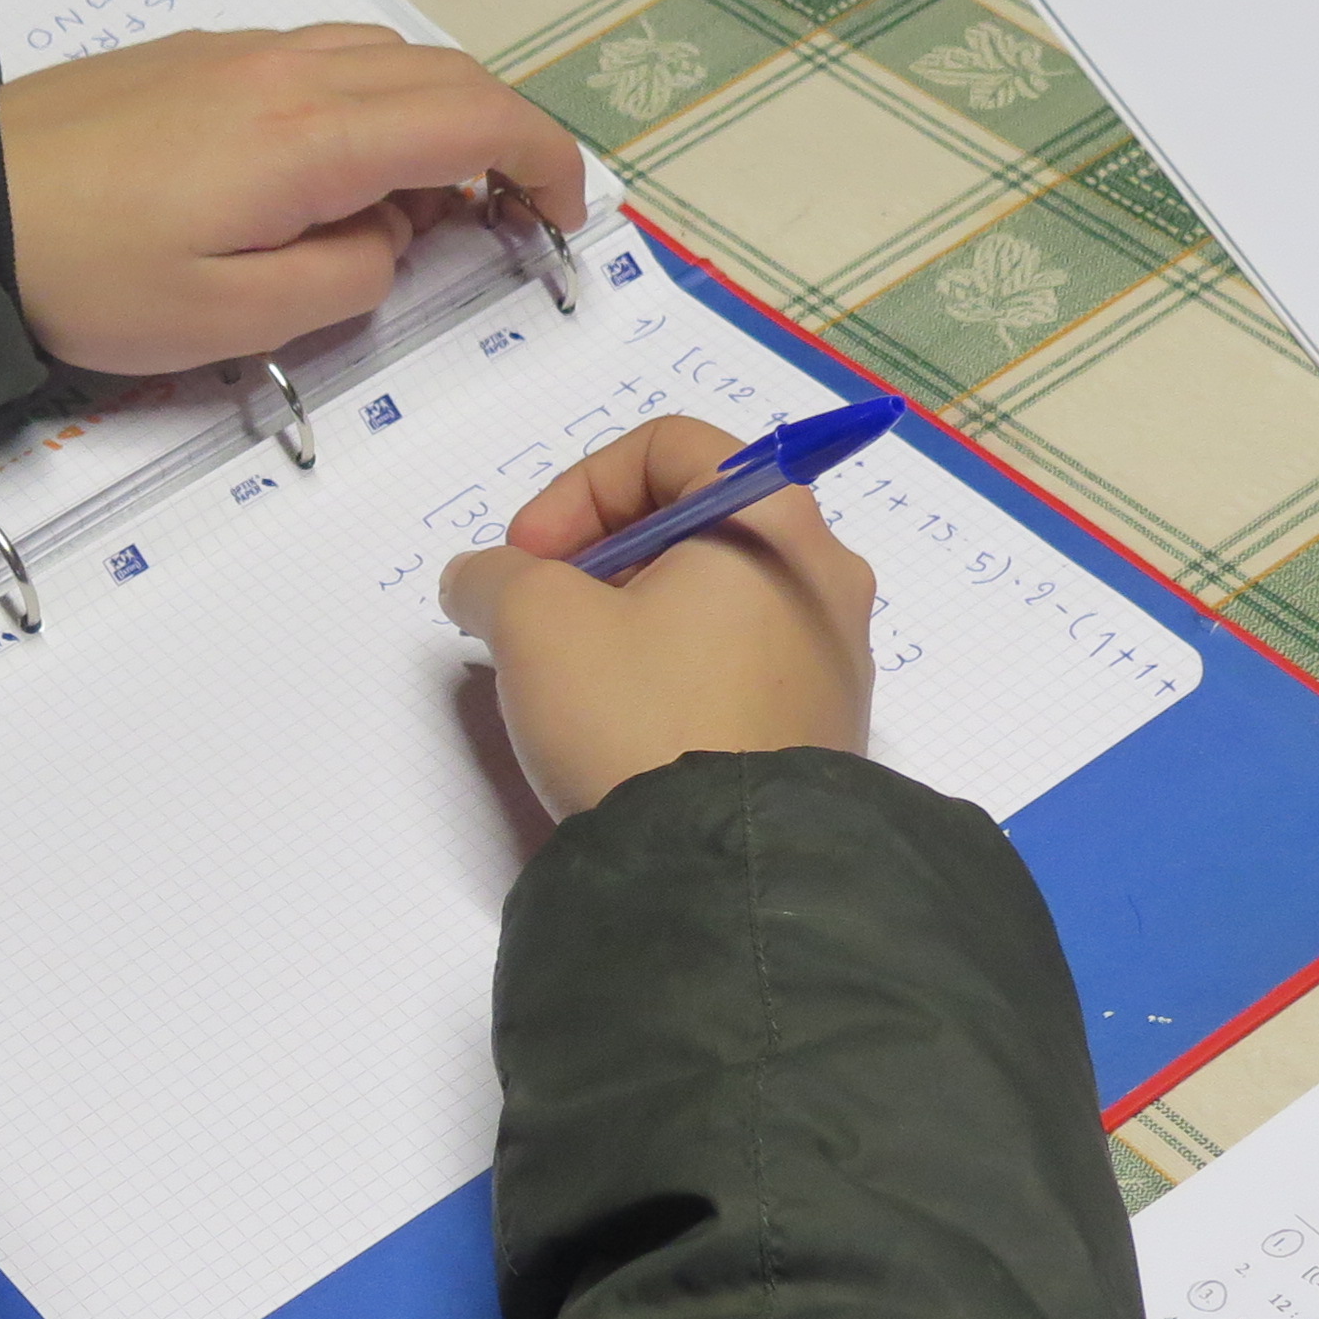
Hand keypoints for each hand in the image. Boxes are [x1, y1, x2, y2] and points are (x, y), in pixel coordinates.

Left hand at [0, 25, 588, 374]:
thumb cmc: (89, 277)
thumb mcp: (233, 321)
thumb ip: (344, 280)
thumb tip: (390, 240)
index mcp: (314, 135)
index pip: (475, 119)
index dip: (544, 159)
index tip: (566, 212)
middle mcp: (292, 69)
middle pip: (445, 74)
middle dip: (502, 138)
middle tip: (510, 218)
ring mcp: (242, 51)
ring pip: (386, 56)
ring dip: (433, 119)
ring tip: (414, 211)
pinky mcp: (198, 56)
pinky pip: (322, 58)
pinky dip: (367, 105)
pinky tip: (329, 177)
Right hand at [438, 416, 877, 818]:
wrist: (727, 872)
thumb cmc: (638, 716)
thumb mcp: (533, 624)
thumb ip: (494, 576)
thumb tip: (482, 581)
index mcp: (775, 519)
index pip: (667, 446)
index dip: (576, 487)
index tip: (528, 558)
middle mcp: (827, 575)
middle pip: (696, 522)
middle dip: (598, 558)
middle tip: (542, 617)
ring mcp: (837, 657)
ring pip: (717, 599)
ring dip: (633, 616)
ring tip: (576, 678)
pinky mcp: (825, 730)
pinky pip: (741, 665)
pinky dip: (676, 670)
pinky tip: (629, 726)